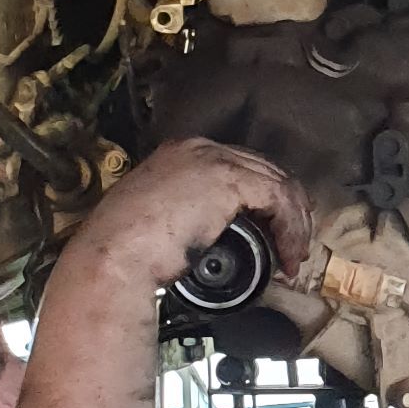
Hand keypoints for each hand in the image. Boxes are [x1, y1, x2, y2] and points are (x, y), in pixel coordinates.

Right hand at [64, 138, 312, 287]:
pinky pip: (278, 200)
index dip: (268, 200)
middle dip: (288, 211)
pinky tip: (289, 254)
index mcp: (182, 153)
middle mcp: (200, 148)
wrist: (113, 259)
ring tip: (294, 259)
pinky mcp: (229, 180)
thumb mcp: (160, 220)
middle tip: (295, 247)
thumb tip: (216, 231)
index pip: (242, 167)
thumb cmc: (125, 253)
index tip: (278, 231)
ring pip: (279, 185)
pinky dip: (290, 229)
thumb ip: (187, 213)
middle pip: (266, 171)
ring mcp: (215, 160)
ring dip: (294, 225)